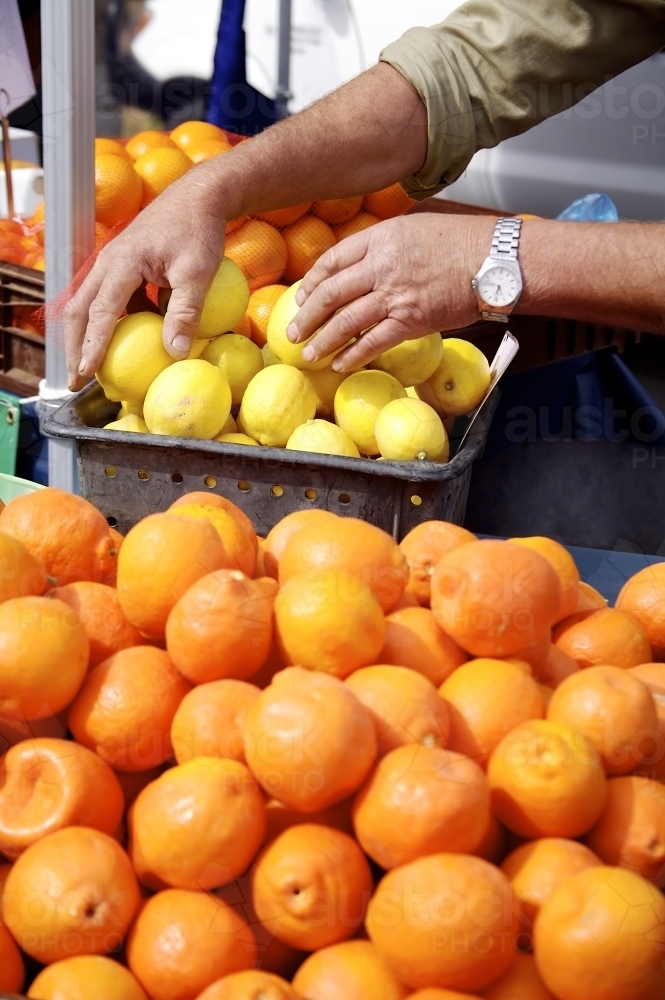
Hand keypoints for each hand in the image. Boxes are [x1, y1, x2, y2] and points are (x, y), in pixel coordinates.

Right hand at [64, 166, 227, 390]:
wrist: (197, 198)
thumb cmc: (199, 232)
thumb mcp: (198, 272)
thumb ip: (186, 311)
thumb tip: (176, 352)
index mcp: (122, 264)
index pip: (99, 312)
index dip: (91, 345)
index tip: (86, 373)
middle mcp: (107, 262)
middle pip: (78, 309)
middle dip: (73, 346)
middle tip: (76, 380)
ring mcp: (111, 263)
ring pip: (86, 304)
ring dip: (85, 336)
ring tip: (89, 366)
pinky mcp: (121, 266)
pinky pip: (107, 298)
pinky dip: (106, 322)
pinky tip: (121, 341)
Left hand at [286, 213, 494, 370]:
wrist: (496, 260)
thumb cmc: (464, 242)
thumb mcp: (418, 229)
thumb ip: (388, 245)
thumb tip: (368, 263)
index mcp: (381, 238)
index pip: (333, 260)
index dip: (313, 280)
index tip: (302, 294)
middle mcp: (382, 265)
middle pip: (331, 292)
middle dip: (306, 315)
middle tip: (293, 332)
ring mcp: (395, 294)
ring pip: (345, 320)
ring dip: (323, 340)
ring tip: (309, 353)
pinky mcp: (411, 321)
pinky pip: (373, 342)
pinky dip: (353, 355)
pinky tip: (340, 364)